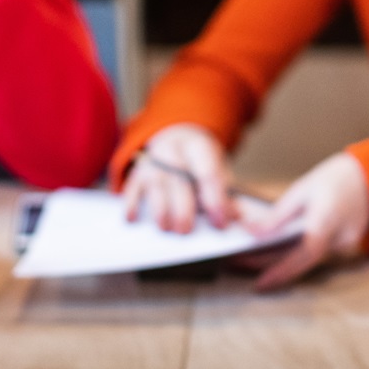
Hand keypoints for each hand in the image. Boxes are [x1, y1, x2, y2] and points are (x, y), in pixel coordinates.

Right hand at [121, 124, 235, 232]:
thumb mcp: (217, 169)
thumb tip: (237, 216)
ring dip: (159, 209)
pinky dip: (131, 204)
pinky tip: (134, 219)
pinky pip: (131, 188)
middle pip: (178, 180)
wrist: (175, 139)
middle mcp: (173, 151)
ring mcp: (152, 161)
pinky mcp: (136, 172)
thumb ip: (225, 192)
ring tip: (167, 228)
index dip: (215, 200)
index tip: (221, 223)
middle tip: (186, 230)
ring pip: (154, 185)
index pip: (208, 174)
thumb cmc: (199, 162)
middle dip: (182, 208)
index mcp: (198, 147)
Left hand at [248, 153, 368, 290]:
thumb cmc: (338, 178)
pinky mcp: (343, 247)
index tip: (259, 284)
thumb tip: (252, 233)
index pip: (304, 255)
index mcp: (329, 221)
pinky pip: (314, 255)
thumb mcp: (302, 190)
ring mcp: (345, 246)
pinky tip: (271, 251)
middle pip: (300, 261)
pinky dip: (293, 254)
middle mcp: (340, 240)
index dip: (281, 272)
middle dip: (268, 265)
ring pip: (306, 260)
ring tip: (247, 256)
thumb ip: (278, 216)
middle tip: (236, 262)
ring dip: (278, 260)